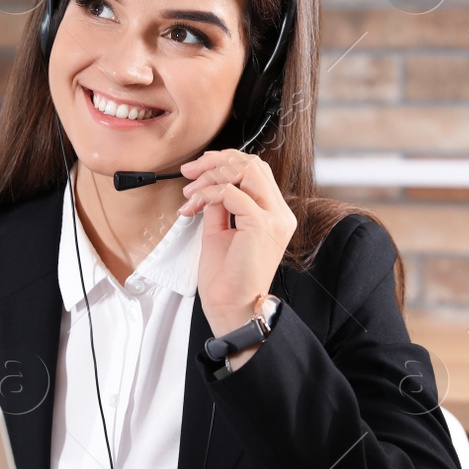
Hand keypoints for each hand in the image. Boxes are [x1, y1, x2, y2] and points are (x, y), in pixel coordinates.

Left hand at [177, 149, 295, 337]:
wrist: (231, 307)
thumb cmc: (226, 279)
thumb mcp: (219, 232)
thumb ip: (219, 206)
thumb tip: (207, 186)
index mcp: (273, 214)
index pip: (256, 170)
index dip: (225, 161)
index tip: (198, 169)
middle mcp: (279, 214)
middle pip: (253, 164)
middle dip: (216, 161)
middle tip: (190, 172)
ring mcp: (274, 219)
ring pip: (246, 171)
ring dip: (211, 175)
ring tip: (190, 192)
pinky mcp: (261, 225)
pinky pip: (231, 193)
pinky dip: (207, 193)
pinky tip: (193, 206)